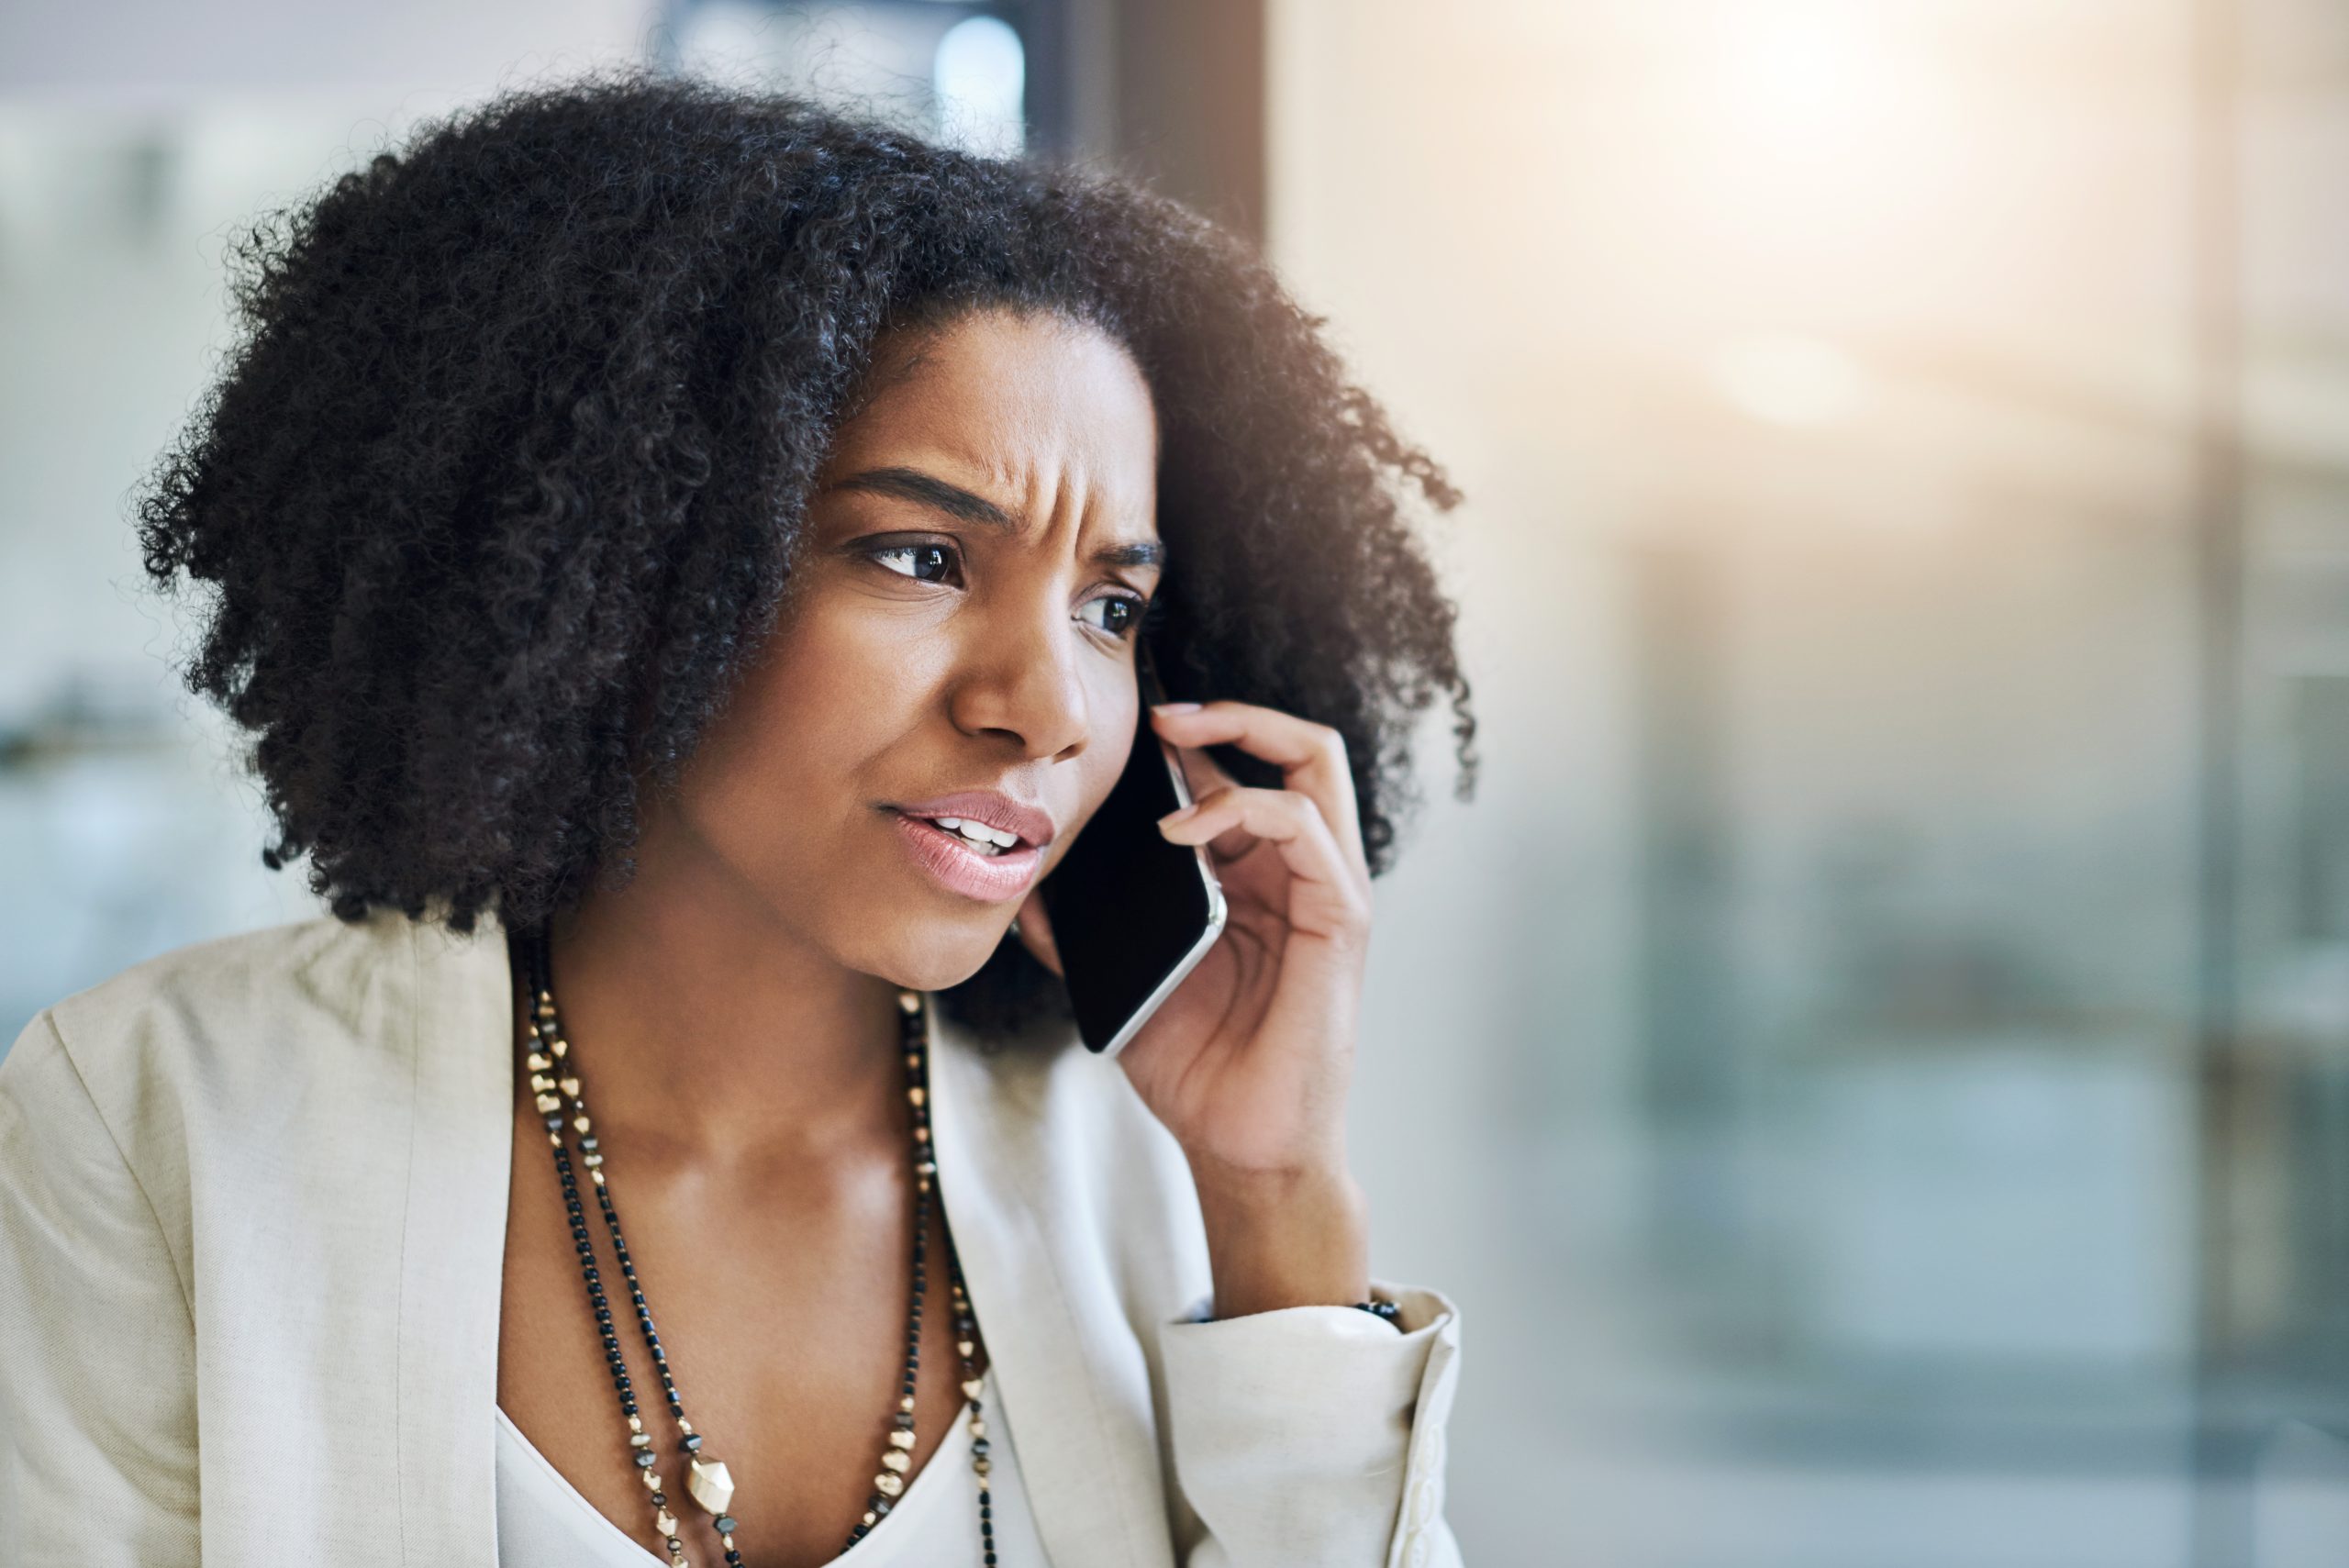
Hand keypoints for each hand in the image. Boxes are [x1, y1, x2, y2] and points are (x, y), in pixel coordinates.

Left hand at [1014, 699, 1373, 1313]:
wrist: (1239, 1147)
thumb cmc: (1195, 1067)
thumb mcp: (1116, 980)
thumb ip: (1074, 930)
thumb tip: (1014, 882)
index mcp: (1253, 876)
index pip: (1241, 771)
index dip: (1191, 740)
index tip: (1125, 729)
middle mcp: (1296, 871)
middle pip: (1297, 746)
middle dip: (1230, 711)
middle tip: (1160, 715)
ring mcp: (1326, 890)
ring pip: (1315, 764)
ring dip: (1242, 736)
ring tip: (1171, 744)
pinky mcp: (1341, 920)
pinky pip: (1309, 828)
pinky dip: (1245, 806)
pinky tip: (1182, 829)